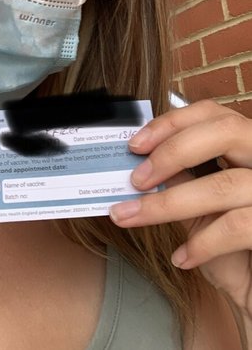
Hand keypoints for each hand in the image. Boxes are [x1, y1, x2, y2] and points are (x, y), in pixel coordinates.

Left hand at [109, 100, 251, 325]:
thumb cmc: (232, 250)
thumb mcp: (200, 208)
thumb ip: (179, 178)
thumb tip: (137, 160)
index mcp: (246, 148)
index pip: (213, 114)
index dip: (172, 123)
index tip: (135, 144)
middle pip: (226, 132)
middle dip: (173, 151)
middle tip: (136, 179)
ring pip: (223, 184)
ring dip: (167, 203)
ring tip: (131, 217)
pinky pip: (236, 226)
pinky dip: (202, 243)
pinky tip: (182, 257)